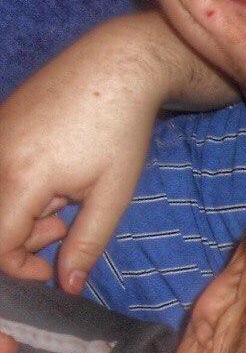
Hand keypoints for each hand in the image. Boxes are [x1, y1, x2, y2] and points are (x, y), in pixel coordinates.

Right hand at [0, 11, 232, 292]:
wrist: (116, 66)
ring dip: (20, 212)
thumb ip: (86, 242)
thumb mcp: (112, 193)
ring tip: (63, 198)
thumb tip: (67, 286)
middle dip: (21, 239)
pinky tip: (51, 176)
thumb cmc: (121, 131)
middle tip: (63, 225)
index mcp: (20, 177)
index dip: (19, 267)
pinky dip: (16, 188)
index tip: (51, 269)